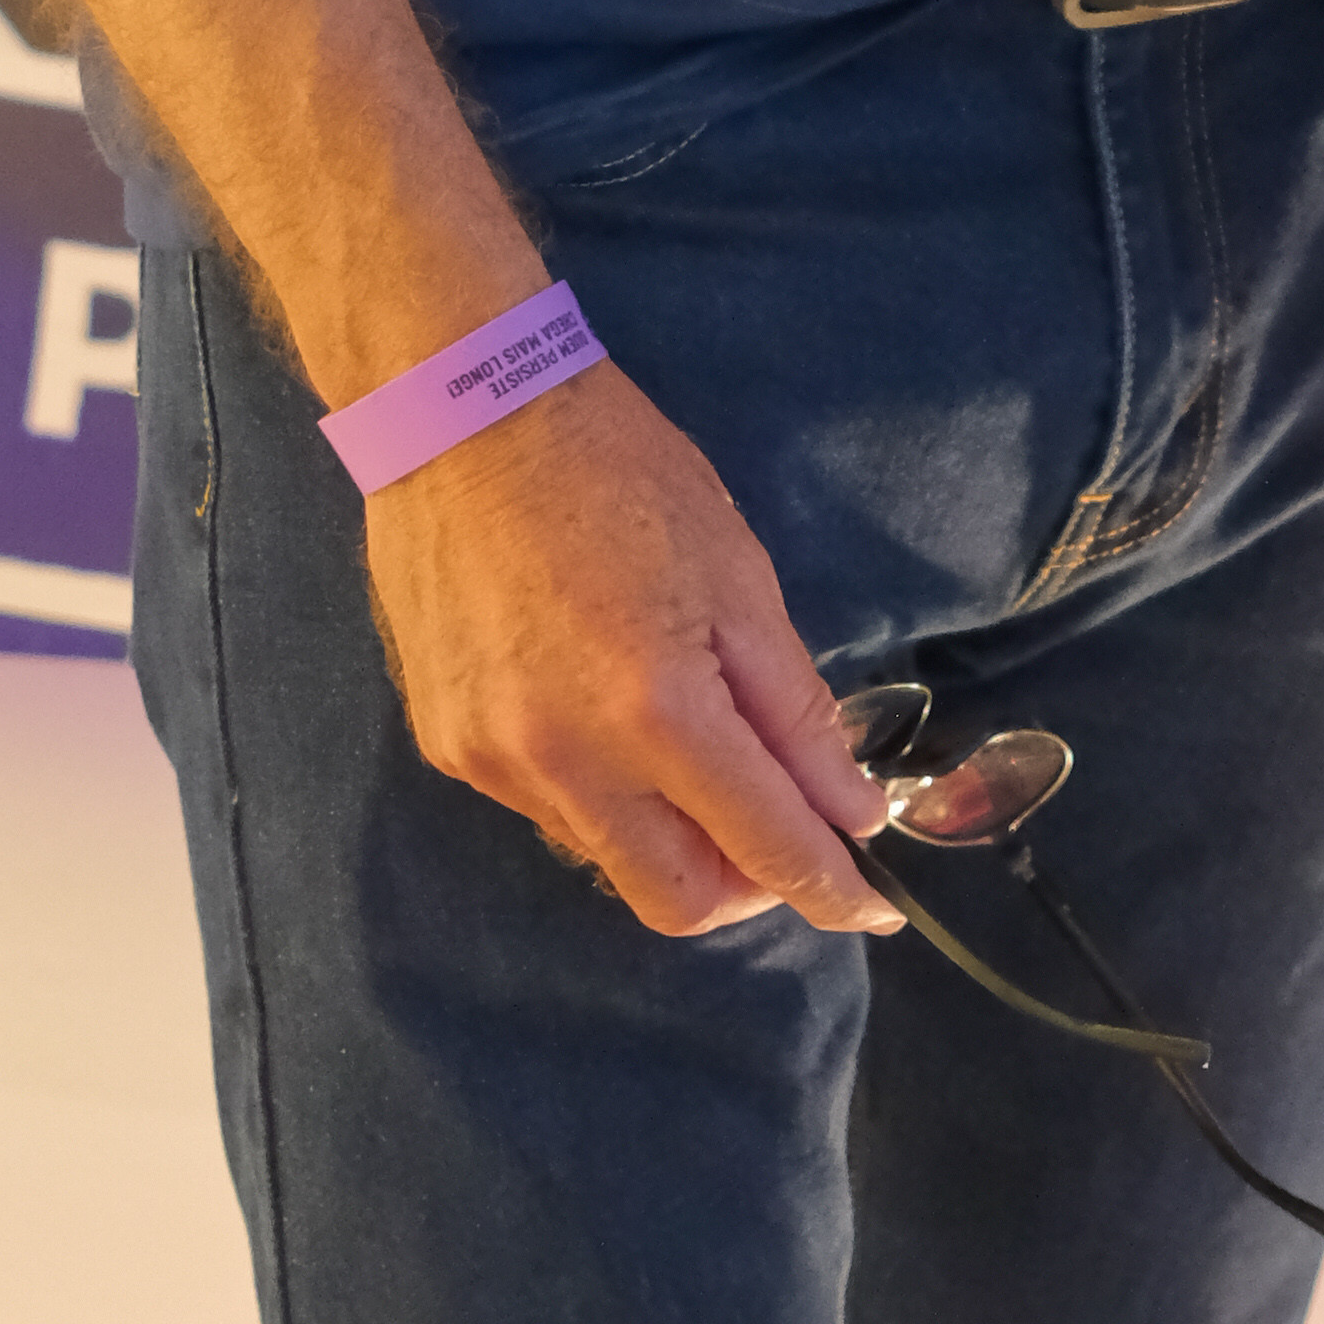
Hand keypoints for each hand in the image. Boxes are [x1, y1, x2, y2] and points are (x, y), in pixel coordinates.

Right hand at [362, 361, 904, 939]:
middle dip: (745, 886)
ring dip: (671, 834)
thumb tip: (847, 809)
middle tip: (780, 828)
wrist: (464, 417)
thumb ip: (794, 710)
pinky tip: (608, 709)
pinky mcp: (450, 751)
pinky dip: (604, 791)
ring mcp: (497, 766)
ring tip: (692, 744)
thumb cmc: (622, 472)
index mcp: (658, 710)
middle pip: (677, 900)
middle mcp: (569, 763)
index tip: (873, 906)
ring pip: (611, 859)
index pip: (764, 847)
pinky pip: (550, 812)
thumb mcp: (739, 575)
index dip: (829, 887)